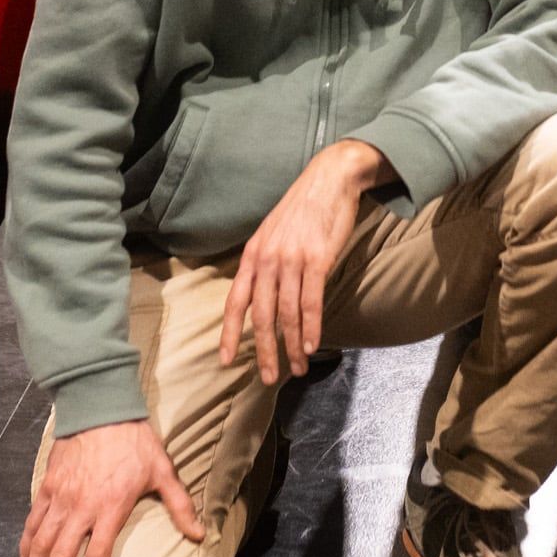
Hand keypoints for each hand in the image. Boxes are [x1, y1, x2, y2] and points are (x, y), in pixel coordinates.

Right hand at [20, 418, 203, 556]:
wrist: (100, 405)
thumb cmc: (134, 439)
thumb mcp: (163, 470)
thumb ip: (180, 505)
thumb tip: (200, 533)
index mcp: (109, 507)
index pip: (98, 555)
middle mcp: (80, 507)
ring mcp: (60, 497)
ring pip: (40, 543)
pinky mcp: (47, 486)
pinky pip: (32, 521)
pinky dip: (25, 544)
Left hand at [220, 139, 387, 383]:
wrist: (329, 179)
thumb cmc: (302, 208)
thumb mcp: (272, 233)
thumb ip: (264, 263)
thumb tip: (260, 295)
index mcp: (252, 255)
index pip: (236, 302)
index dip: (230, 333)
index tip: (226, 360)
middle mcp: (267, 260)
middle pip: (262, 316)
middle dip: (264, 351)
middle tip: (267, 377)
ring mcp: (292, 260)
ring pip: (288, 314)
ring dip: (293, 346)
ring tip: (299, 367)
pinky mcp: (317, 260)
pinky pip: (311, 302)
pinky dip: (311, 328)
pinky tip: (312, 345)